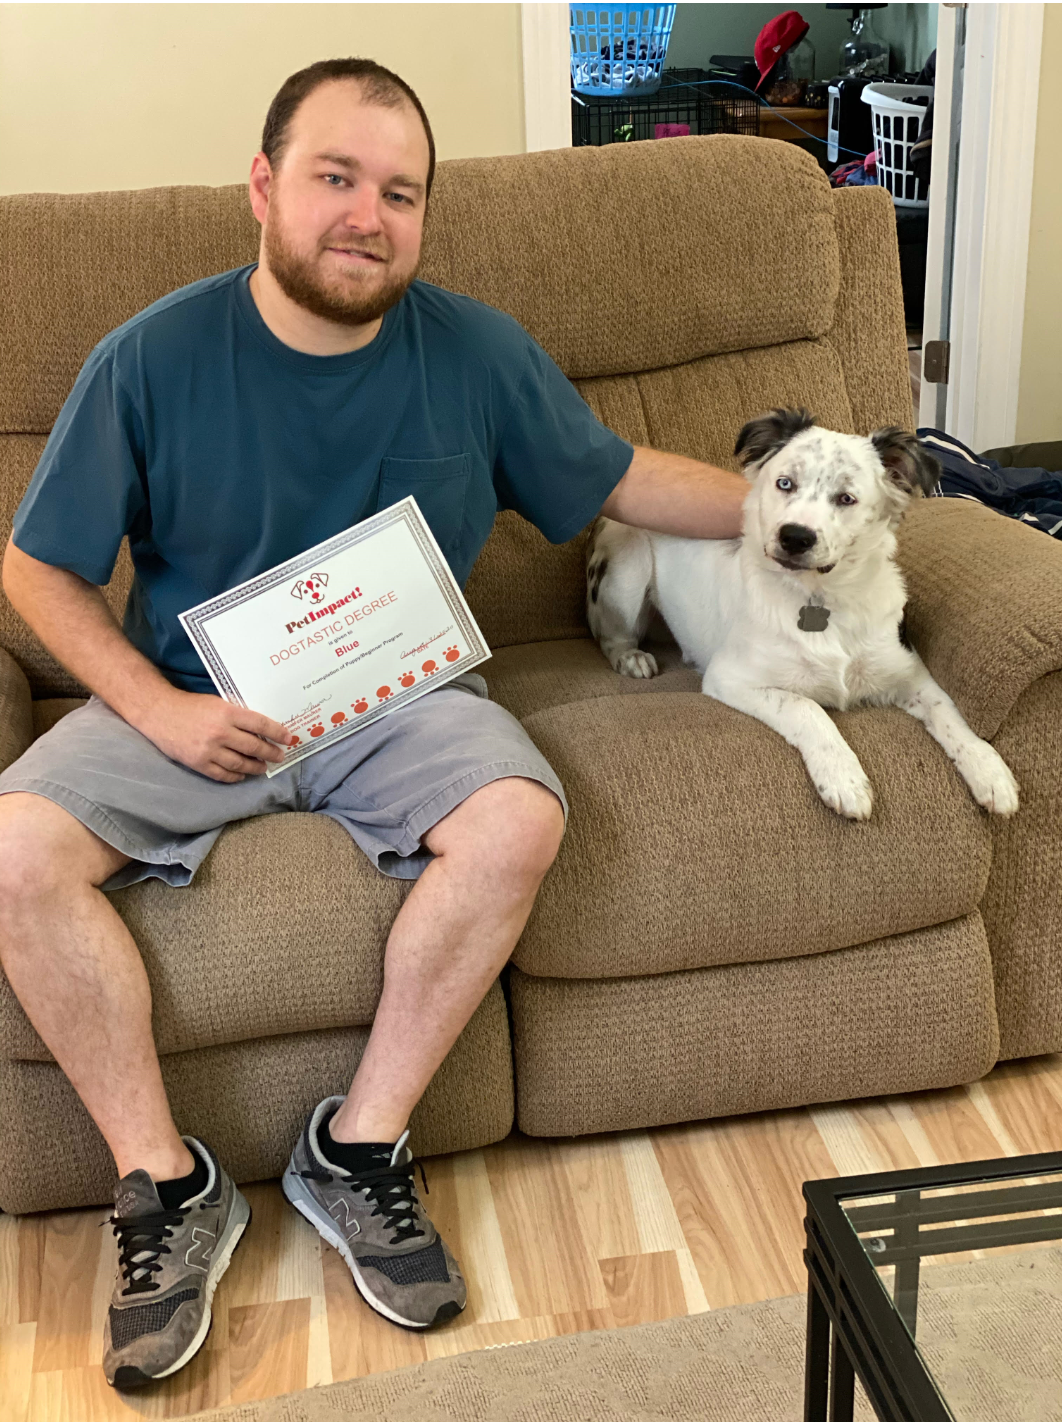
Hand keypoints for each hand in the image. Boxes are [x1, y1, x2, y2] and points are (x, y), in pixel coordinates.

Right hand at [134, 689, 293, 781]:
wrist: (159, 713)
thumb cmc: (191, 706)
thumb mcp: (218, 703)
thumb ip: (238, 716)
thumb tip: (262, 730)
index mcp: (227, 713)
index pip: (260, 724)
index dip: (277, 732)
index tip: (288, 738)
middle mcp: (220, 732)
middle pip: (254, 747)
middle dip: (271, 753)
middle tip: (280, 756)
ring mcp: (209, 750)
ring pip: (241, 764)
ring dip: (256, 767)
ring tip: (263, 767)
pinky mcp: (199, 763)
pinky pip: (224, 774)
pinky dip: (236, 776)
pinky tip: (243, 775)